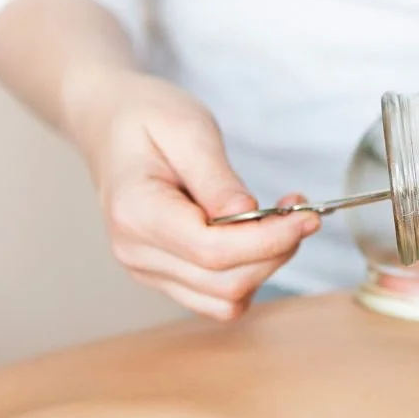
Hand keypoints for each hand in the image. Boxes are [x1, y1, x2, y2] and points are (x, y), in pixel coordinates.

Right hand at [69, 70, 318, 320]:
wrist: (111, 124)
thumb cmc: (146, 118)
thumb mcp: (187, 129)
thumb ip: (217, 178)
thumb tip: (249, 214)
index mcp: (136, 212)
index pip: (213, 251)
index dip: (269, 240)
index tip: (307, 217)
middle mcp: (136, 252)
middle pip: (225, 282)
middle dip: (275, 251)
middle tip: (300, 212)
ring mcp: (147, 269)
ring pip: (225, 299)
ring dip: (266, 266)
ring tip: (280, 221)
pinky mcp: (165, 275)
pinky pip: (216, 298)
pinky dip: (249, 275)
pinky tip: (259, 238)